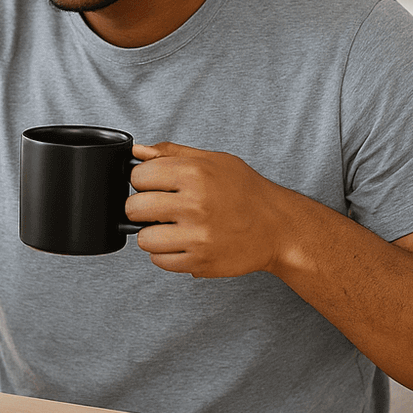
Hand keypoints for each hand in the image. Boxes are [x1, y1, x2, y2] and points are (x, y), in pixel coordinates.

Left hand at [126, 141, 288, 277]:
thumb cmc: (247, 192)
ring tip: (170, 228)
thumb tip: (138, 150)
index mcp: (195, 174)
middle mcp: (195, 204)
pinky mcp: (200, 261)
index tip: (153, 184)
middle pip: (134, 208)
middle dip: (141, 208)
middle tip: (158, 208)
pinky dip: (166, 254)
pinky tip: (182, 242)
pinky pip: (160, 261)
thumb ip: (172, 153)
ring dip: (152, 234)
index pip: (138, 176)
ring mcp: (197, 236)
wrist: (278, 227)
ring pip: (144, 239)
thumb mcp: (214, 160)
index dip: (142, 180)